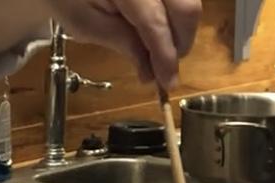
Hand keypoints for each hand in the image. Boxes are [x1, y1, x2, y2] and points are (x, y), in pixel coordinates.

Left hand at [48, 0, 201, 89]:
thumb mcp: (85, 23)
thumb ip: (123, 43)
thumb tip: (152, 72)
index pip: (156, 24)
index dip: (166, 57)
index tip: (168, 83)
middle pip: (187, 8)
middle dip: (181, 40)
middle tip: (165, 64)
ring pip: (189, 0)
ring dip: (180, 26)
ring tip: (159, 45)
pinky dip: (174, 13)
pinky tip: (158, 26)